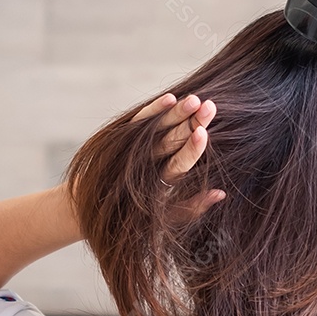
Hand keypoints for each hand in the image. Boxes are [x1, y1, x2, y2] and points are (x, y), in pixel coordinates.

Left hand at [130, 92, 225, 213]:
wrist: (95, 204)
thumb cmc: (142, 214)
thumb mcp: (172, 216)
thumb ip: (196, 205)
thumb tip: (221, 193)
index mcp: (161, 185)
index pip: (180, 164)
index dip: (192, 149)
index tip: (204, 134)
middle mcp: (146, 165)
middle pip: (172, 141)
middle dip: (192, 123)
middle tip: (210, 106)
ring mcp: (134, 150)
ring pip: (158, 128)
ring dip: (177, 112)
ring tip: (195, 99)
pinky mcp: (124, 137)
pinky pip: (139, 122)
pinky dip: (154, 110)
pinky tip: (170, 98)